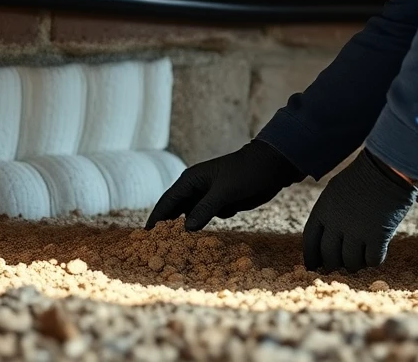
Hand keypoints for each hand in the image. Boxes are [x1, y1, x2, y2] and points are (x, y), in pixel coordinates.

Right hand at [146, 140, 305, 231]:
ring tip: (178, 249)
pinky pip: (206, 218)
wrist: (271, 167)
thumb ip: (205, 209)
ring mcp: (208, 196)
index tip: (145, 235)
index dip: (156, 218)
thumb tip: (186, 229)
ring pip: (192, 217)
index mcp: (191, 180)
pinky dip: (205, 227)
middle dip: (168, 226)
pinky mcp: (221, 203)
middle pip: (176, 210)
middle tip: (157, 247)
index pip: (168, 201)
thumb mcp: (224, 191)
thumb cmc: (246, 173)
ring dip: (188, 230)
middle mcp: (196, 188)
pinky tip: (204, 238)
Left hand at [303, 150, 416, 272]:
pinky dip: (374, 261)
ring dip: (355, 264)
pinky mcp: (378, 236)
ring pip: (351, 263)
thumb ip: (328, 212)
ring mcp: (357, 231)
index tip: (313, 266)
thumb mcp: (335, 190)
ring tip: (360, 260)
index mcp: (323, 210)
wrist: (387, 168)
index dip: (311, 257)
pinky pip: (372, 260)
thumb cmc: (363, 176)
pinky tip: (377, 255)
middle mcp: (336, 223)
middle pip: (329, 257)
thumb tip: (327, 235)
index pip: (310, 241)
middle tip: (341, 266)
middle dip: (334, 264)